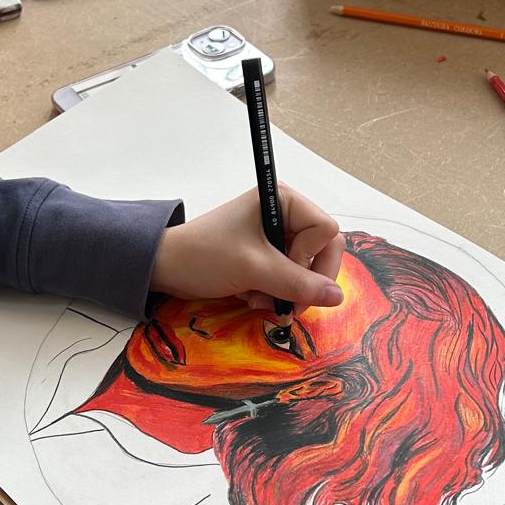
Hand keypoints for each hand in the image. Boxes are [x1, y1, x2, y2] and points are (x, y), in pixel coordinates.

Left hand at [151, 187, 343, 312]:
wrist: (166, 268)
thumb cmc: (204, 256)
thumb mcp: (254, 270)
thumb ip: (298, 283)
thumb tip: (337, 297)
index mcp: (282, 201)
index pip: (327, 232)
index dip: (311, 258)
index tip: (284, 271)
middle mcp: (284, 215)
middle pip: (322, 252)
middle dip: (303, 282)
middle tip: (286, 303)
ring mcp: (276, 237)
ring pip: (307, 270)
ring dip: (286, 292)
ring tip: (258, 300)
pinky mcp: (267, 256)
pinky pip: (289, 279)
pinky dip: (274, 293)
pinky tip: (252, 297)